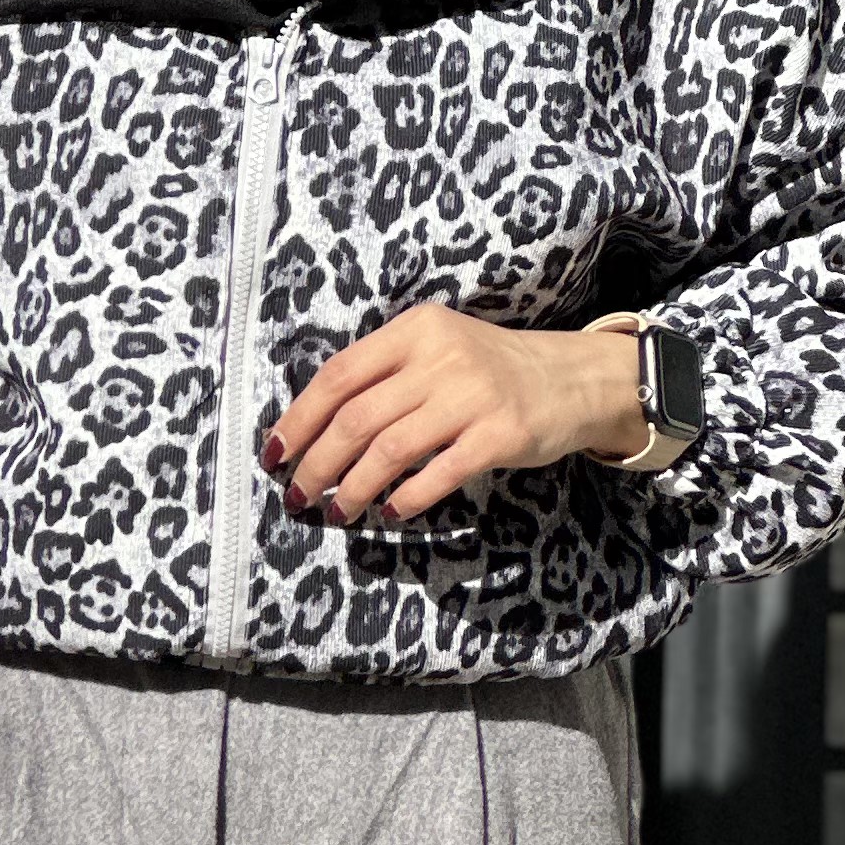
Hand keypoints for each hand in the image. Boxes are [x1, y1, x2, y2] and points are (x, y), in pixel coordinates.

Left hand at [264, 310, 642, 523]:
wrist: (570, 380)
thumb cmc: (489, 371)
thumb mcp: (435, 351)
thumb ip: (383, 376)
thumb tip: (312, 428)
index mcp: (414, 331)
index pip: (339, 375)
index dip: (299, 419)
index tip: (274, 455)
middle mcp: (440, 357)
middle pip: (356, 418)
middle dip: (316, 464)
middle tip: (297, 496)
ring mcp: (473, 396)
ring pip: (389, 450)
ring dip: (353, 489)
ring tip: (336, 513)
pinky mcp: (500, 434)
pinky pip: (437, 473)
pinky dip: (406, 498)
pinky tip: (390, 512)